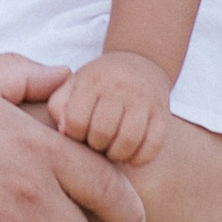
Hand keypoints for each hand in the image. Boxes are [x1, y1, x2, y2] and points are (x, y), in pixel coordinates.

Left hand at [50, 53, 173, 168]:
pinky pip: (152, 146)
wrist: (141, 62)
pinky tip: (130, 155)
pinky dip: (139, 159)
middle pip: (102, 132)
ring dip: (116, 154)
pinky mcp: (163, 115)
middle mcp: (120, 88)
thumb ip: (59, 106)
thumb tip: (64, 131)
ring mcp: (144, 101)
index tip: (78, 132)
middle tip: (95, 143)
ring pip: (128, 141)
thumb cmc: (98, 82)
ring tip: (111, 150)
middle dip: (95, 145)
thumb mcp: (73, 85)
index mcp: (93, 81)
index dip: (73, 135)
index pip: (76, 120)